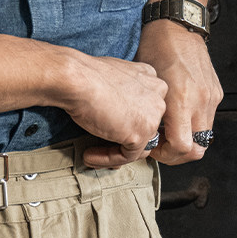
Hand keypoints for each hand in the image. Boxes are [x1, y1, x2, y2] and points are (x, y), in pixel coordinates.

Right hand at [58, 53, 167, 168]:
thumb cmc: (87, 77)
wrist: (78, 80)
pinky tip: (90, 156)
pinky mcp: (140, 134)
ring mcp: (152, 116)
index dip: (125, 126)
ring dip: (113, 154)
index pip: (145, 111)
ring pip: (137, 146)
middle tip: (98, 148)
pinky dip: (107, 160)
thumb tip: (116, 121)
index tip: (107, 132)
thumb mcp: (112, 83)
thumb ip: (121, 99)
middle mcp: (157, 96)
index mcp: (152, 81)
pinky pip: (127, 156)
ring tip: (90, 154)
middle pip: (145, 130)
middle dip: (121, 143)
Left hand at [133, 19, 222, 164]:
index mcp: (181, 101)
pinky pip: (207, 120)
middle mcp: (200, 101)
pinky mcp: (216, 93)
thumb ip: (151, 115)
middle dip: (178, 153)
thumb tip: (146, 137)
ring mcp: (211, 97)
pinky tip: (178, 116)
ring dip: (186, 140)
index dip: (166, 155)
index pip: (182, 148)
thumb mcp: (147, 86)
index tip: (154, 148)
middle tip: (162, 146)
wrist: (177, 25)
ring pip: (203, 137)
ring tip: (168, 130)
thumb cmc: (156, 49)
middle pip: (197, 149)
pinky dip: (193, 124)